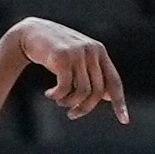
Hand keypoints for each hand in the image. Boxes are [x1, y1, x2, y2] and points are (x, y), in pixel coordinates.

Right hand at [10, 18, 126, 122]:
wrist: (31, 33)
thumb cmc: (56, 51)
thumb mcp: (78, 60)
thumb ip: (93, 74)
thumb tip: (107, 96)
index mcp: (99, 51)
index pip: (114, 82)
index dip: (119, 102)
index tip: (124, 120)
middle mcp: (92, 50)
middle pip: (97, 92)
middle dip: (85, 108)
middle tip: (72, 115)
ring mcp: (78, 53)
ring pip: (82, 92)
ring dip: (69, 103)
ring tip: (59, 102)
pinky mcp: (62, 57)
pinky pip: (66, 88)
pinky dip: (58, 96)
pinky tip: (49, 94)